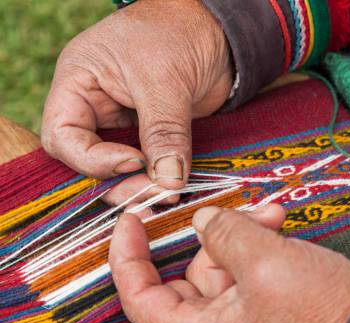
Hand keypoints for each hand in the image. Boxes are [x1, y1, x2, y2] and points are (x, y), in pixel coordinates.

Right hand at [42, 0, 232, 202]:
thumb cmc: (178, 33)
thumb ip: (164, 132)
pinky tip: (176, 188)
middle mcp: (95, 107)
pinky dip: (160, 178)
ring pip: (119, 169)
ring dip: (142, 186)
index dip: (93, 159)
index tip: (134, 162)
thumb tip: (168, 181)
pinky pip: (148, 164)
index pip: (63, 136)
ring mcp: (124, 123)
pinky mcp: (152, 134)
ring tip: (168, 195)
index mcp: (78, 84)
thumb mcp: (165, 81)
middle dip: (120, 182)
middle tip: (155, 193)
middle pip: (89, 161)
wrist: (218, 31)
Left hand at [109, 204, 349, 322]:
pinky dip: (261, 254)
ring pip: (227, 274)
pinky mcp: (271, 322)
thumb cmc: (323, 310)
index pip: (142, 300)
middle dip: (214, 236)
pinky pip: (251, 282)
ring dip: (245, 238)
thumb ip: (223, 232)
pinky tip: (280, 230)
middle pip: (192, 279)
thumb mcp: (266, 259)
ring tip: (274, 218)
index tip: (131, 221)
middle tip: (236, 210)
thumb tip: (203, 221)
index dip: (129, 258)